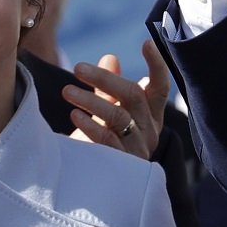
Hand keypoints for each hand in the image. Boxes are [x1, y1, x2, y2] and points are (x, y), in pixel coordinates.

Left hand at [65, 41, 172, 159]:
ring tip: (67, 91)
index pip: (159, 87)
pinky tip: (74, 114)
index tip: (146, 43)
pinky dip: (89, 124)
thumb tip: (110, 58)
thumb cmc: (104, 141)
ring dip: (90, 100)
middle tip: (78, 68)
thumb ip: (110, 87)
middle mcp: (150, 130)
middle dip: (105, 79)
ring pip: (118, 116)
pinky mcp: (123, 164)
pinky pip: (107, 139)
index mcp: (151, 115)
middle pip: (134, 96)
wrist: (97, 183)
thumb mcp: (108, 111)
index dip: (156, 65)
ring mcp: (138, 148)